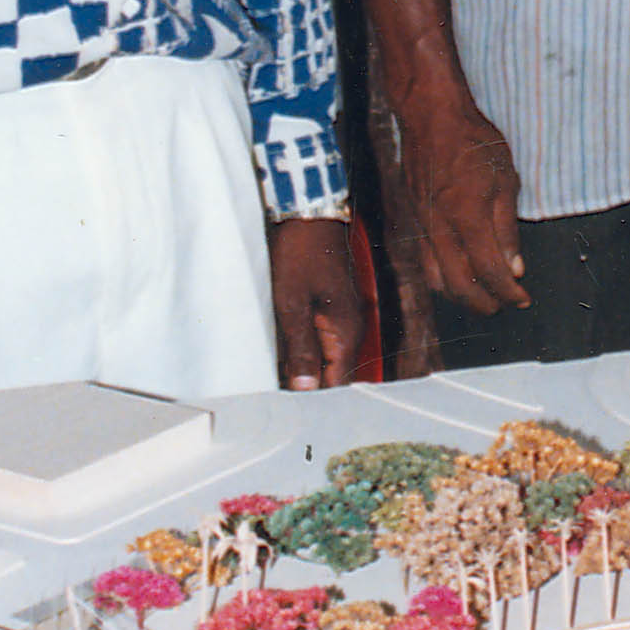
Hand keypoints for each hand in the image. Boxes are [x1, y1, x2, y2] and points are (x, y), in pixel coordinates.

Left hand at [268, 219, 368, 390]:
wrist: (309, 215)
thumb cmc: (300, 254)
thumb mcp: (292, 304)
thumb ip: (301, 348)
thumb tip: (305, 388)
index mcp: (345, 333)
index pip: (335, 384)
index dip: (313, 400)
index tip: (290, 414)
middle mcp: (350, 330)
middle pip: (333, 374)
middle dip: (309, 389)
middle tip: (280, 403)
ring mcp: (343, 320)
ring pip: (327, 359)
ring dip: (306, 371)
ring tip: (279, 384)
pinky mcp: (333, 310)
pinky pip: (322, 343)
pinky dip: (306, 353)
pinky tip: (286, 357)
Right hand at [398, 92, 527, 316]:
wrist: (430, 116)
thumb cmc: (471, 140)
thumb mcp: (504, 180)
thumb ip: (507, 228)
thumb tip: (515, 267)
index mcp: (467, 218)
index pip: (490, 272)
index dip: (509, 292)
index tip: (522, 298)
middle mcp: (440, 228)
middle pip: (459, 286)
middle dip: (484, 303)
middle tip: (504, 303)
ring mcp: (421, 225)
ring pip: (436, 279)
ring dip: (460, 294)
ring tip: (482, 293)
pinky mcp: (411, 219)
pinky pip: (424, 261)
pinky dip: (442, 277)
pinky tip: (457, 272)